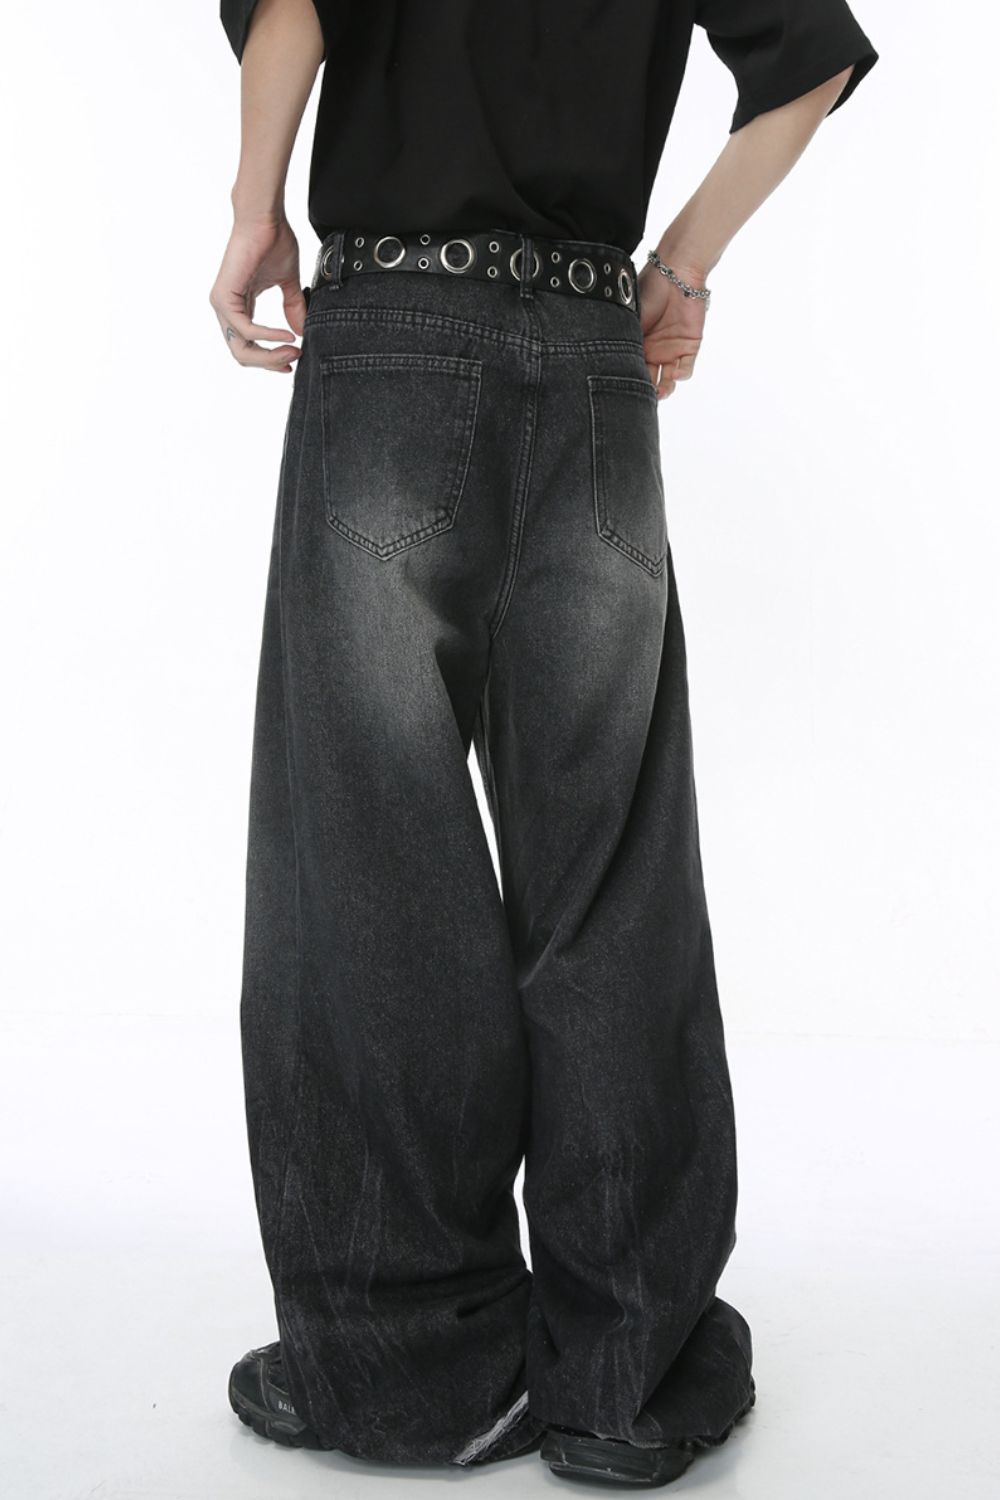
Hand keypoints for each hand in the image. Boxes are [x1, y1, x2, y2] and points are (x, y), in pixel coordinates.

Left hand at [209, 216, 306, 372]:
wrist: (264, 219)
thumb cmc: (272, 241)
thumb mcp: (288, 282)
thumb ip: (293, 306)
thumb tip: (302, 331)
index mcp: (239, 306)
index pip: (249, 346)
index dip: (270, 359)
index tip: (293, 360)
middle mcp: (227, 309)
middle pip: (243, 355)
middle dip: (270, 362)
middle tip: (294, 359)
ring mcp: (223, 304)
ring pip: (241, 348)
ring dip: (270, 354)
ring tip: (293, 350)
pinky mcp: (225, 298)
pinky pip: (246, 330)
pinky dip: (268, 336)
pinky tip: (287, 336)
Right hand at [638, 259, 708, 399]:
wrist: (676, 273)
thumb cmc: (649, 289)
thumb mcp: (630, 318)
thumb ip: (625, 341)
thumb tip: (614, 364)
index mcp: (636, 344)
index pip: (632, 369)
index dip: (630, 381)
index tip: (625, 391)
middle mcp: (652, 351)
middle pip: (649, 379)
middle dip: (647, 391)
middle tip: (644, 396)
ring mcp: (671, 350)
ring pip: (668, 379)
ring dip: (665, 388)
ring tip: (660, 391)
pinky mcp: (689, 346)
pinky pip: (686, 369)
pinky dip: (682, 375)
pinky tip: (676, 374)